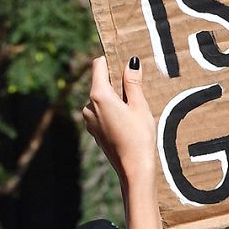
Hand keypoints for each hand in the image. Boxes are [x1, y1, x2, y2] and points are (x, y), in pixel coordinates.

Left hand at [83, 55, 156, 186]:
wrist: (132, 168)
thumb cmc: (139, 136)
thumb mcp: (140, 106)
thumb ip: (132, 83)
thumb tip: (130, 63)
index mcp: (99, 96)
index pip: (99, 66)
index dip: (112, 60)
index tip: (126, 62)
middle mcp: (88, 106)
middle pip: (101, 83)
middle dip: (117, 82)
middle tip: (138, 90)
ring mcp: (88, 119)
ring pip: (101, 99)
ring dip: (116, 98)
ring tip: (135, 110)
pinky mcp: (93, 130)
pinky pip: (101, 112)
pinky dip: (113, 111)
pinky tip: (128, 122)